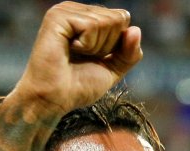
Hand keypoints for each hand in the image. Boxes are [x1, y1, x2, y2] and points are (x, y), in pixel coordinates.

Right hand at [15, 2, 142, 112]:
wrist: (54, 100)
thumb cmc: (77, 87)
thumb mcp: (112, 70)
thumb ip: (129, 53)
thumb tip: (136, 30)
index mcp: (87, 17)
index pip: (122, 18)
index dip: (115, 45)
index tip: (93, 58)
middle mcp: (76, 10)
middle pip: (118, 19)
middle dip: (107, 46)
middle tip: (83, 58)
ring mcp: (66, 11)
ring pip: (107, 21)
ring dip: (96, 47)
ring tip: (75, 55)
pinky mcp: (58, 17)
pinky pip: (92, 25)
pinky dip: (87, 45)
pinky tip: (69, 50)